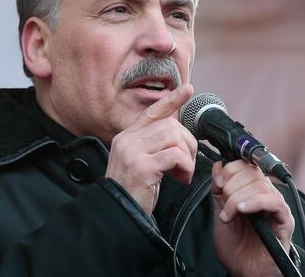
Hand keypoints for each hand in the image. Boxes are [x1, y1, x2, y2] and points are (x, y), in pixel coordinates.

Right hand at [105, 84, 196, 213]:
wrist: (117, 215)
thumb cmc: (133, 191)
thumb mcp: (140, 162)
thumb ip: (153, 145)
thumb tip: (178, 134)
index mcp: (127, 137)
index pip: (152, 112)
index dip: (171, 100)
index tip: (188, 89)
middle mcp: (127, 140)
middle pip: (170, 125)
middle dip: (187, 143)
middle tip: (186, 165)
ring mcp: (132, 152)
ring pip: (174, 138)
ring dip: (186, 157)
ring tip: (182, 174)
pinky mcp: (141, 167)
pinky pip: (175, 156)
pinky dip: (185, 167)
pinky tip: (181, 179)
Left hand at [212, 160, 294, 276]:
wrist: (245, 272)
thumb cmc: (237, 247)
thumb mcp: (221, 214)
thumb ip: (219, 191)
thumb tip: (218, 165)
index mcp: (252, 191)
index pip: (246, 165)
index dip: (230, 169)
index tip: (217, 182)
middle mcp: (266, 195)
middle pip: (252, 172)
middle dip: (231, 186)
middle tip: (223, 204)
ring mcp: (276, 207)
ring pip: (260, 186)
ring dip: (238, 198)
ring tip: (229, 215)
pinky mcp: (284, 219)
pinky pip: (273, 201)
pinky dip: (255, 202)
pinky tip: (242, 211)